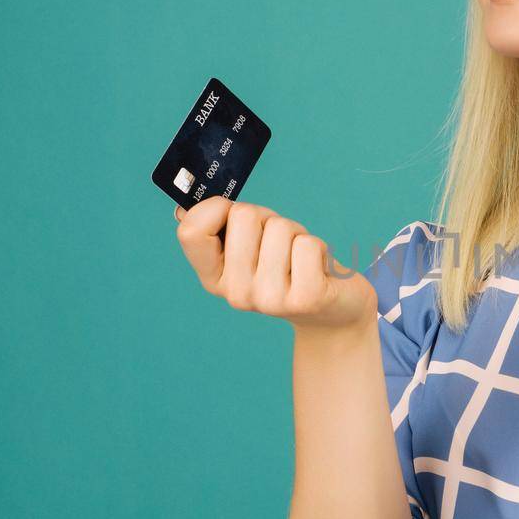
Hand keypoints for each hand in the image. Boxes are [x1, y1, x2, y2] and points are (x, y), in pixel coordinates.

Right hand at [173, 196, 375, 330]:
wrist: (332, 310)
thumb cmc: (289, 266)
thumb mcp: (251, 248)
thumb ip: (223, 228)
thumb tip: (186, 209)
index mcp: (214, 278)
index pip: (191, 231)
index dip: (216, 208)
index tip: (236, 216)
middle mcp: (236, 293)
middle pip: (243, 215)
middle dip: (268, 218)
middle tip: (282, 245)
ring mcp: (269, 299)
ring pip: (280, 227)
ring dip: (296, 234)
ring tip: (300, 258)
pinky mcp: (305, 298)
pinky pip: (308, 244)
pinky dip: (319, 247)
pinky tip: (318, 270)